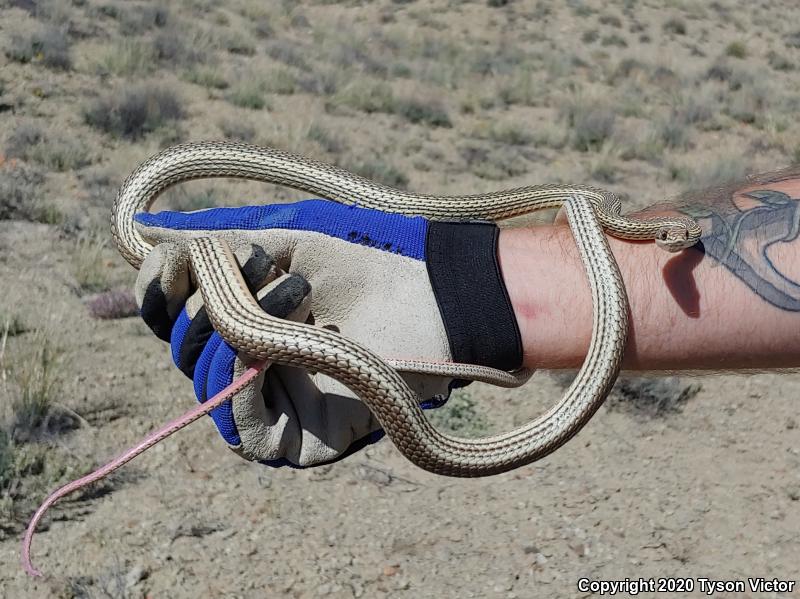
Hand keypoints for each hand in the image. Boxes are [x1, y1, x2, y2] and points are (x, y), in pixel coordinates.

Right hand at [134, 199, 522, 465]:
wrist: (436, 297)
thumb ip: (216, 244)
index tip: (169, 264)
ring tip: (293, 296)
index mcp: (245, 321)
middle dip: (206, 307)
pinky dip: (241, 389)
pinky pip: (248, 432)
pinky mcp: (304, 443)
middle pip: (184, 353)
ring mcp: (278, 408)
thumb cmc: (370, 266)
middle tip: (256, 268)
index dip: (157, 295)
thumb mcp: (286, 244)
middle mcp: (253, 367)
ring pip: (207, 390)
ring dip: (231, 338)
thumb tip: (142, 232)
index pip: (175, 318)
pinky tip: (260, 352)